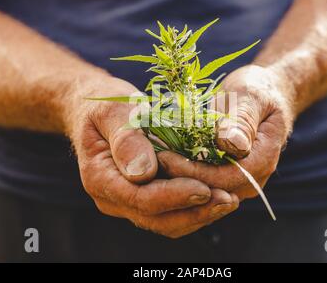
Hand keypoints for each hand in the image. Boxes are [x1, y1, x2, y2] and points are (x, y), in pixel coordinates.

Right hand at [66, 74, 238, 237]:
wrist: (97, 113)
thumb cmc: (105, 105)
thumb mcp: (112, 110)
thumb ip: (125, 138)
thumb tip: (143, 172)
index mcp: (100, 178)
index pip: (140, 199)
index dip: (174, 196)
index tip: (205, 187)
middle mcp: (112, 198)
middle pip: (156, 219)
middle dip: (194, 212)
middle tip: (228, 199)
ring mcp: (127, 201)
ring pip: (166, 222)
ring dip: (199, 214)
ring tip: (228, 199)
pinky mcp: (142, 198)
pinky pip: (170, 213)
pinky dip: (194, 208)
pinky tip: (216, 195)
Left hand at [158, 64, 293, 199]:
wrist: (264, 95)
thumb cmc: (259, 90)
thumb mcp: (252, 96)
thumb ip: (242, 120)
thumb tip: (230, 144)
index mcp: (262, 161)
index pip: (222, 180)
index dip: (191, 172)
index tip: (162, 156)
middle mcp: (250, 178)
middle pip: (208, 190)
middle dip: (176, 176)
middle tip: (145, 157)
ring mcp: (236, 180)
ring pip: (200, 187)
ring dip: (173, 174)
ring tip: (146, 155)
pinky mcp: (223, 174)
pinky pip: (198, 178)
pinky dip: (178, 167)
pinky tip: (157, 153)